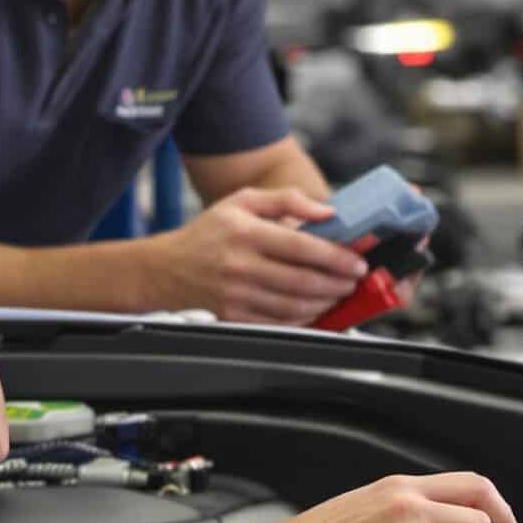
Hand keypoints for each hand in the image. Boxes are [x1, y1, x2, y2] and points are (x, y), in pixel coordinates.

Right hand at [143, 187, 367, 324]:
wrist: (165, 269)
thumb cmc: (208, 233)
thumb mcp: (242, 201)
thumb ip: (286, 200)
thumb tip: (326, 212)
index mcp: (245, 233)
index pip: (301, 247)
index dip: (336, 257)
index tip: (357, 261)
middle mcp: (240, 266)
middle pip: (303, 281)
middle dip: (338, 283)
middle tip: (353, 279)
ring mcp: (236, 295)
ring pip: (295, 306)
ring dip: (325, 303)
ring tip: (338, 293)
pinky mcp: (233, 317)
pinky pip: (279, 323)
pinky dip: (303, 318)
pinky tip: (314, 308)